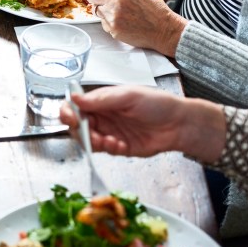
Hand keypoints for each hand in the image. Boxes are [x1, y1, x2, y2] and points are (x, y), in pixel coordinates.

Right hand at [59, 86, 226, 162]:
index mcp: (101, 101)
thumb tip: (75, 98)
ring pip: (88, 140)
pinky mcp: (118, 147)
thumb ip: (101, 99)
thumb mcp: (128, 96)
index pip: (75, 106)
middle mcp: (102, 116)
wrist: (179, 124)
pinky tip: (120, 145)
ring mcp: (109, 132)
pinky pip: (104, 151)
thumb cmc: (157, 104)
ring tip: (109, 141)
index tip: (71, 119)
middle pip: (77, 126)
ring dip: (94, 142)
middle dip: (80, 132)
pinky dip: (109, 149)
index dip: (68, 112)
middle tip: (91, 134)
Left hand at [84, 0, 186, 55]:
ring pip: (96, 10)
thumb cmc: (155, 11)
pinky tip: (123, 23)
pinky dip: (109, 23)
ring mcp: (113, 14)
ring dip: (103, 11)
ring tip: (118, 14)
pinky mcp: (113, 28)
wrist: (164, 29)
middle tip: (101, 1)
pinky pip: (103, 23)